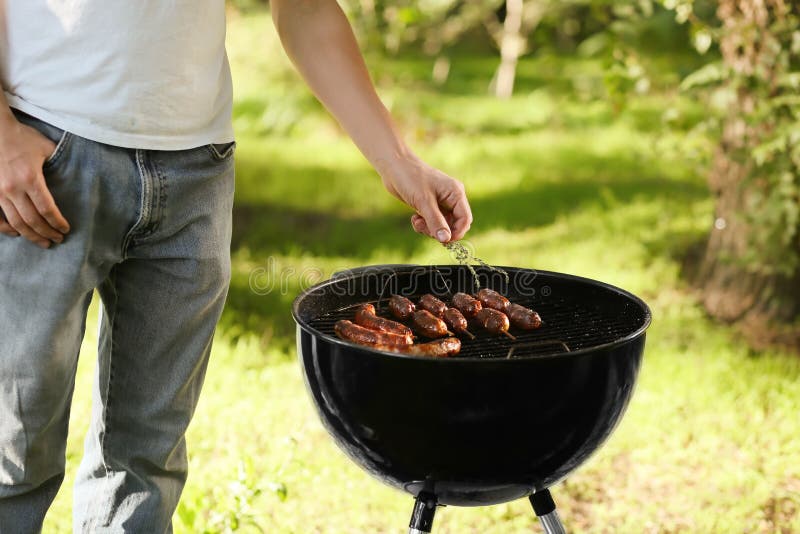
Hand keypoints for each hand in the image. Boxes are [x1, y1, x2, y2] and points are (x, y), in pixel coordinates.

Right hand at [0, 116, 69, 247]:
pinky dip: (7, 228)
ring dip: (31, 235)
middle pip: (33, 220)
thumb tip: (78, 171)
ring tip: (43, 242)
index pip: (47, 209)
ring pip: (16, 222)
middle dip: (47, 233)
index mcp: (30, 178)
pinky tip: (18, 234)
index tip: (66, 230)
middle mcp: (13, 188)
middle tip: (57, 240)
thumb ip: (60, 162)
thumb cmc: (22, 137)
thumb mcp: (47, 147)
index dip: (57, 223)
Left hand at [378, 151, 472, 242]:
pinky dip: (424, 225)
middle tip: (425, 229)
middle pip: (454, 224)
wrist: (394, 166)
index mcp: (456, 193)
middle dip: (440, 231)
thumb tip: (446, 239)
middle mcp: (451, 198)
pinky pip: (432, 222)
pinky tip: (414, 218)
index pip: (465, 219)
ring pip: (442, 225)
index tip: (444, 241)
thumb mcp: (423, 202)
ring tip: (417, 222)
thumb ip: (435, 222)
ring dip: (430, 229)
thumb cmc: (410, 178)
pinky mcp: (430, 205)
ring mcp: (441, 202)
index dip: (457, 232)